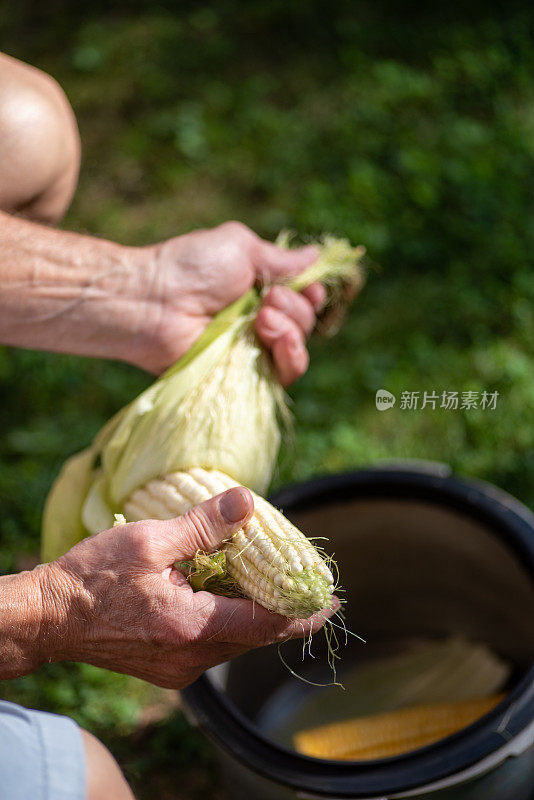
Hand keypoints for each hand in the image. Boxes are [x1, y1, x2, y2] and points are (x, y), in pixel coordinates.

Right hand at [36, 487, 336, 688]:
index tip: (332, 601)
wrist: (49, 618)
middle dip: (286, 614)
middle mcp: (190, 657)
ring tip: (276, 587)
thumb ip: (203, 526)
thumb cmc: (93, 577)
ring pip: (235, 643)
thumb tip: (247, 502)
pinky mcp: (168, 668)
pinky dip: (231, 622)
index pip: (265, 625)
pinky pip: (214, 646)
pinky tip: (232, 597)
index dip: (303, 613)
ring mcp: (178, 669)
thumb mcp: (150, 540)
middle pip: (255, 637)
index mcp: (191, 626)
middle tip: (312, 590)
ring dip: (258, 617)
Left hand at [131, 221, 325, 382]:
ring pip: (298, 350)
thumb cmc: (191, 268)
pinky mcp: (244, 377)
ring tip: (262, 317)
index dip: (311, 293)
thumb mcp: (241, 248)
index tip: (308, 287)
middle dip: (295, 307)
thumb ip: (280, 259)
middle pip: (305, 322)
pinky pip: (284, 375)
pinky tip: (273, 337)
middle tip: (267, 299)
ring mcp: (251, 351)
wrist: (155, 302)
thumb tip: (317, 256)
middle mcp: (258, 322)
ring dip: (292, 329)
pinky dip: (289, 355)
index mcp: (258, 290)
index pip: (303, 298)